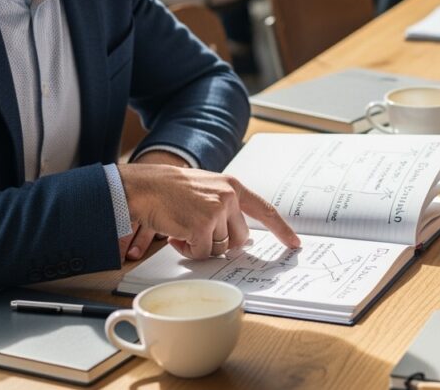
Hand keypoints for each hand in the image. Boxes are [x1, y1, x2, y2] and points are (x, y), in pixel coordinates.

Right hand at [118, 163, 300, 260]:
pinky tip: (176, 235)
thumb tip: (238, 236)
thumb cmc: (170, 190)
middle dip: (220, 243)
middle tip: (198, 234)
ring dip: (200, 246)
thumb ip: (225, 205)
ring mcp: (217, 211)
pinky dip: (187, 250)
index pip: (265, 210)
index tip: (295, 243)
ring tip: (182, 230)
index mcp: (233, 186)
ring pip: (219, 248)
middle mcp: (229, 197)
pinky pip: (201, 253)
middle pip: (239, 238)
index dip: (282, 229)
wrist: (144, 186)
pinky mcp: (202, 226)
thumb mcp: (205, 188)